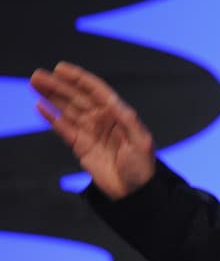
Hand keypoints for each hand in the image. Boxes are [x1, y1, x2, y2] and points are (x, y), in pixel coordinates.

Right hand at [29, 62, 156, 199]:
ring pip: (67, 109)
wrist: (134, 191)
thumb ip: (129, 121)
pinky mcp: (80, 146)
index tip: (61, 68)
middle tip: (37, 75)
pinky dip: (52, 117)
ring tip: (35, 84)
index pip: (96, 91)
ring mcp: (90, 131)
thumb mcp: (141, 142)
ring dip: (51, 96)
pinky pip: (63, 128)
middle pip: (77, 97)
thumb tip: (115, 102)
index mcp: (118, 114)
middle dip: (58, 85)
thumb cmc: (143, 167)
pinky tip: (40, 106)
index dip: (79, 79)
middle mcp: (102, 119)